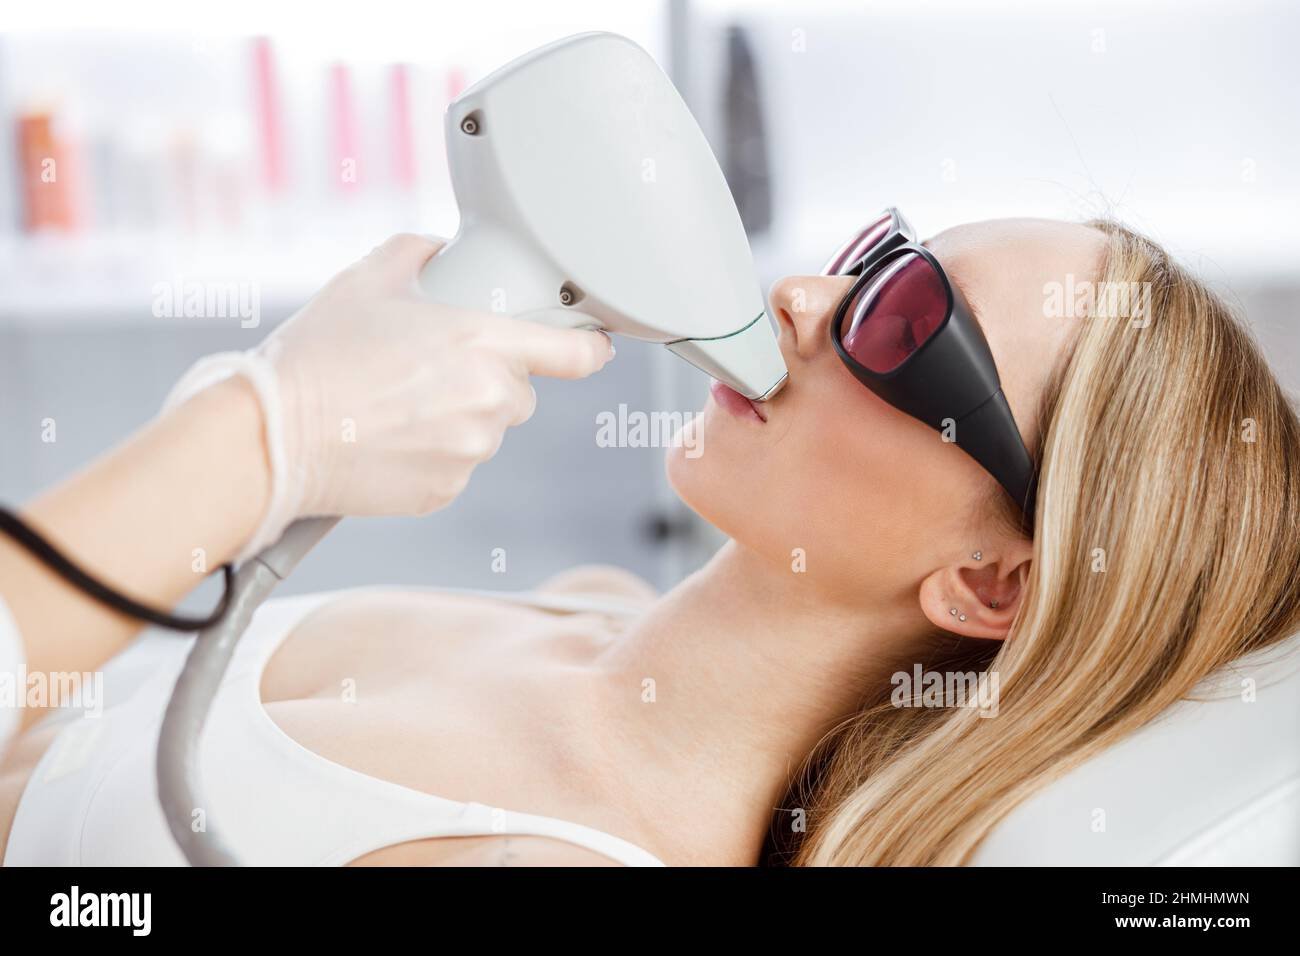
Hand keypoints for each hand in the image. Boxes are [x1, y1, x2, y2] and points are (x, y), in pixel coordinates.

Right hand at [166, 234, 613, 555]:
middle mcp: (488, 400)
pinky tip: (390, 436)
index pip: (576, 354)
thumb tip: (439, 253)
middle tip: (431, 368)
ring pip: (488, 429)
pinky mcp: (445, 489)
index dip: (589, 347)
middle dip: (489, 377)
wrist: (273, 436)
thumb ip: (419, 253)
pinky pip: (458, 465)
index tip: (594, 345)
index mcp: (483, 344)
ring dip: (460, 416)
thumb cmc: (317, 356)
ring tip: (399, 403)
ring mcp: (470, 451)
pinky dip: (435, 452)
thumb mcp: (367, 279)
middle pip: (520, 390)